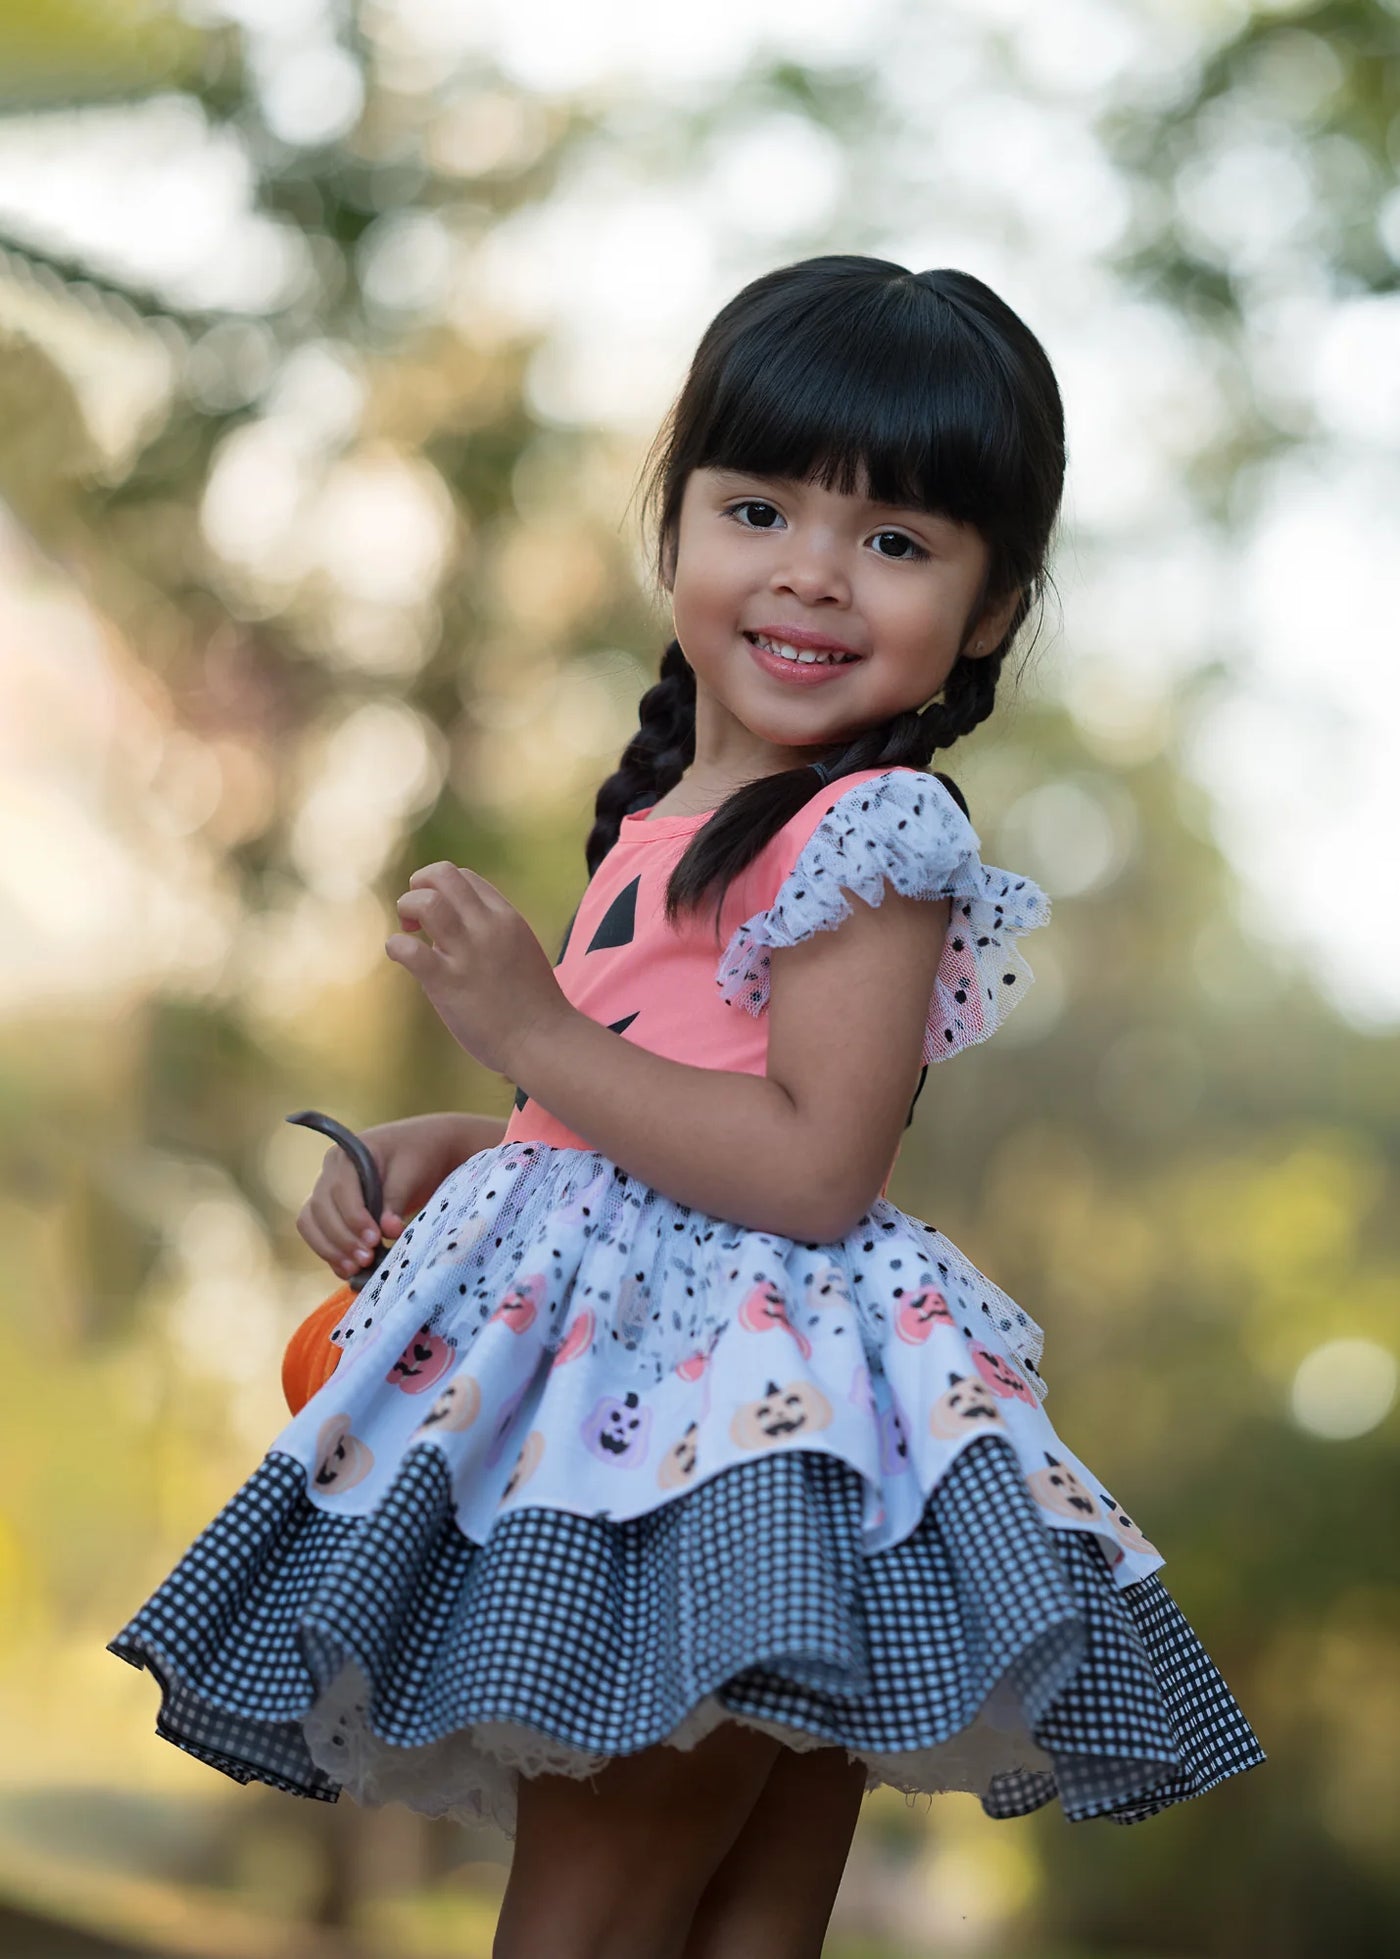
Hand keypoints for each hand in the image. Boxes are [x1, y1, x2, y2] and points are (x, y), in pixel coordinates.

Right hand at [294, 1113, 502, 1281]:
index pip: (340, 1190)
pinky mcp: (332, 1211)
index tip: (374, 1239)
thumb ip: (396, 1200)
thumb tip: (388, 1231)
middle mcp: (330, 1171)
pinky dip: (330, 1253)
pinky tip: (348, 1270)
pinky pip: (318, 1233)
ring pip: (311, 1223)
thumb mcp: (413, 1172)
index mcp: (348, 1154)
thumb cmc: (420, 1155)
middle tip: (367, 1259)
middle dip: (341, 1238)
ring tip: (355, 1268)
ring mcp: (327, 1191)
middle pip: (320, 1209)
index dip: (353, 1218)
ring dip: (330, 1249)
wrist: (427, 1149)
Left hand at [385, 861, 569, 1075]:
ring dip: (407, 908)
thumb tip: (458, 930)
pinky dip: (395, 946)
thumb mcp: (520, 950)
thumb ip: (493, 934)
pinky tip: (401, 957)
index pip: (464, 877)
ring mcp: (468, 953)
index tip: (438, 918)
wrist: (542, 1040)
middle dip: (419, 886)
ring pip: (426, 902)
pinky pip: (408, 949)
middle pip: (443, 874)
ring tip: (409, 930)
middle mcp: (487, 927)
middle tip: (416, 916)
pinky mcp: (447, 982)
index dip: (442, 890)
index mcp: (506, 917)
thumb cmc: (532, 1004)